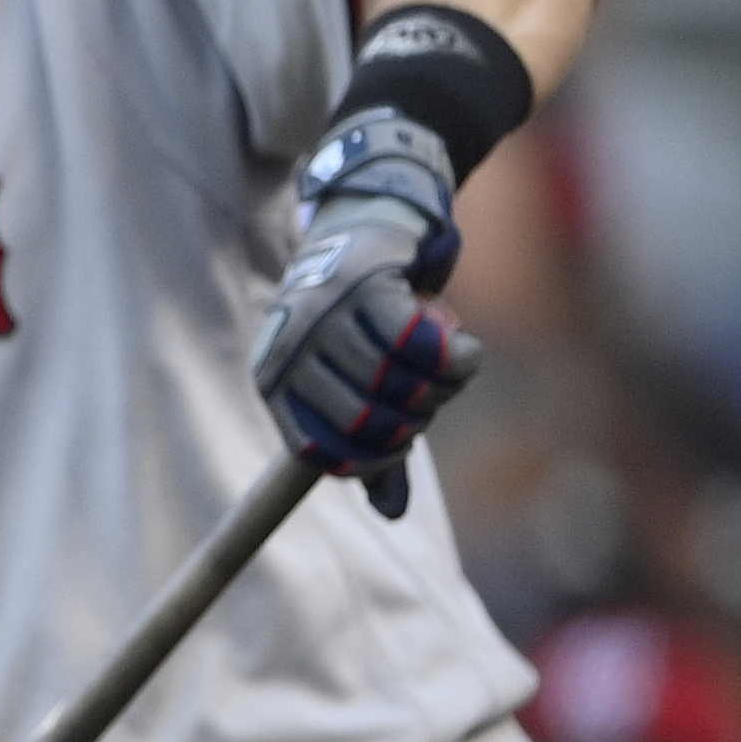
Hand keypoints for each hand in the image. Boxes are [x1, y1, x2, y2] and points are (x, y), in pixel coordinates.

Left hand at [250, 109, 482, 517]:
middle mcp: (288, 351)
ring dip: (442, 386)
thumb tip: (390, 515)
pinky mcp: (364, 285)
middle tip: (434, 394)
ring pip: (397, 385)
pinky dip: (454, 356)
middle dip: (416, 420)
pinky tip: (467, 349)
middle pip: (368, 423)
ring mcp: (322, 316)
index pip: (321, 454)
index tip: (405, 440)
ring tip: (451, 366)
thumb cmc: (360, 320)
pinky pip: (417, 344)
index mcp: (274, 382)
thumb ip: (374, 447)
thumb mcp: (357, 383)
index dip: (375, 460)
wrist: (367, 226)